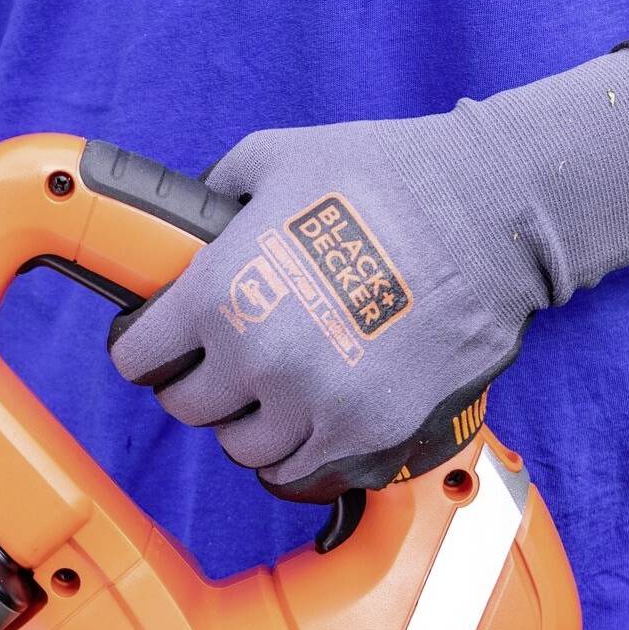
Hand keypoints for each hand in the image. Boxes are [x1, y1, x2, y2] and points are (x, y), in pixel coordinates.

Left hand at [108, 43, 628, 502]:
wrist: (489, 215)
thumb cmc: (388, 179)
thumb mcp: (276, 160)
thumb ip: (215, 194)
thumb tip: (189, 220)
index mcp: (222, 294)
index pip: (138, 358)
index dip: (146, 344)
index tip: (158, 343)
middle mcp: (261, 361)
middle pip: (187, 408)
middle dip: (197, 381)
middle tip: (220, 359)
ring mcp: (317, 407)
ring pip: (244, 447)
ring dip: (250, 419)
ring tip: (271, 387)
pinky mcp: (370, 434)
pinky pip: (302, 469)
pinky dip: (298, 448)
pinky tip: (308, 415)